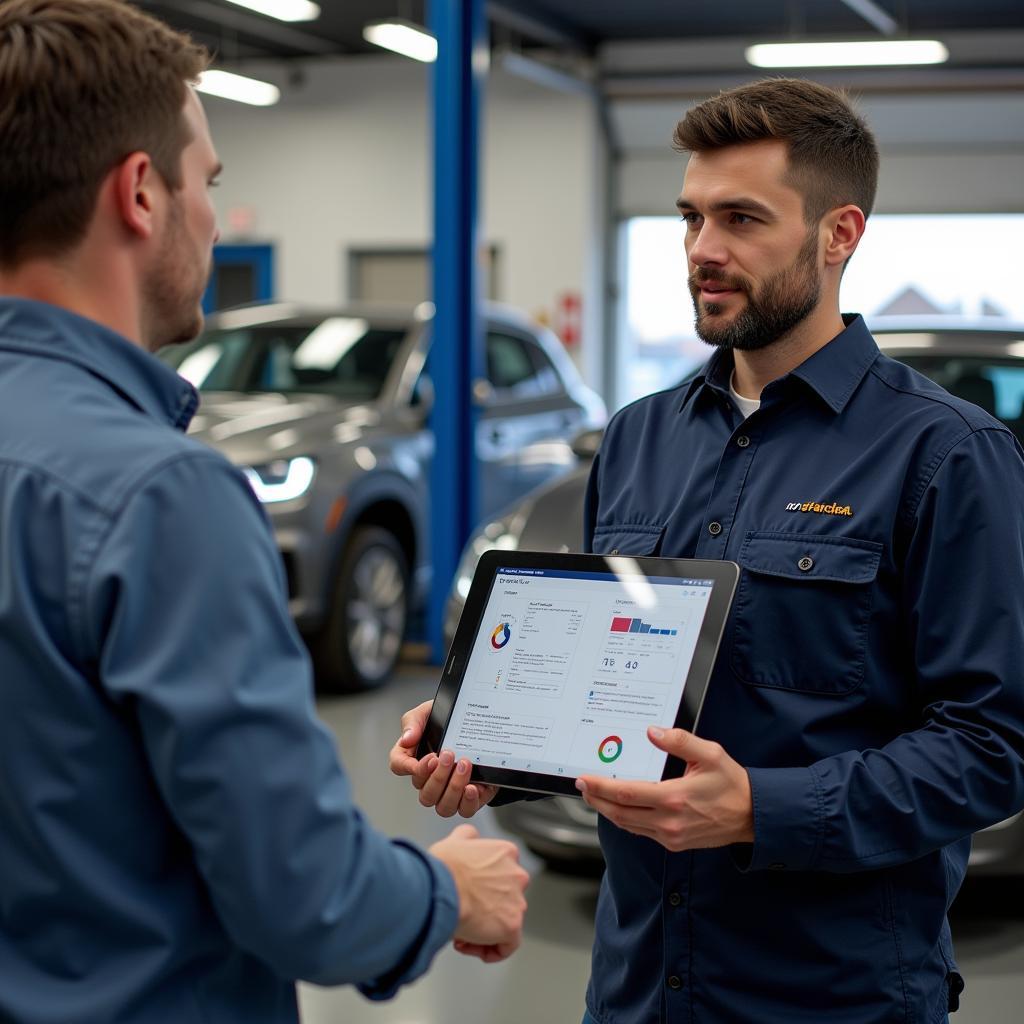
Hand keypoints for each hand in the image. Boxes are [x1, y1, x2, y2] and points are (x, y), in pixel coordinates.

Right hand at [389, 700, 497, 817]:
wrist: (478, 723)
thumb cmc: (447, 719)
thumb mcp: (429, 711)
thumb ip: (413, 722)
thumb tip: (407, 739)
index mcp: (413, 758)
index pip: (399, 767)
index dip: (410, 768)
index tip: (430, 758)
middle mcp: (428, 780)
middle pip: (425, 794)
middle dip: (438, 777)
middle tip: (450, 756)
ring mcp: (447, 792)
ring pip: (443, 806)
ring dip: (453, 788)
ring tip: (465, 766)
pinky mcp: (468, 798)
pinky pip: (465, 811)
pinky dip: (468, 802)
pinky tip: (473, 787)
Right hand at [429, 823, 528, 961]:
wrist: (440, 889)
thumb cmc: (443, 868)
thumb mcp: (455, 840)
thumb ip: (468, 837)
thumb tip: (470, 837)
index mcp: (506, 853)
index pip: (501, 874)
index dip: (481, 887)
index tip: (466, 894)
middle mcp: (517, 875)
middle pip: (503, 899)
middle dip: (483, 909)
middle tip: (461, 913)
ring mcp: (517, 901)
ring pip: (504, 922)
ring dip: (483, 929)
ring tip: (459, 930)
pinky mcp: (512, 926)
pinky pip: (507, 946)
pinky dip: (490, 950)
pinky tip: (468, 944)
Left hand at [576, 726, 753, 851]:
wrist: (751, 816)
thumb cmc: (732, 784)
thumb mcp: (710, 754)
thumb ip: (679, 741)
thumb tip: (653, 732)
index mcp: (674, 798)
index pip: (626, 793)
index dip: (600, 787)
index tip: (584, 779)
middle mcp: (668, 821)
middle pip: (619, 813)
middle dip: (596, 800)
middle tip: (582, 787)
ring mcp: (670, 836)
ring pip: (627, 825)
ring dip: (607, 811)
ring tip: (594, 796)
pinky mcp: (673, 843)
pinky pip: (641, 832)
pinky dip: (625, 820)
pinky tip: (619, 808)